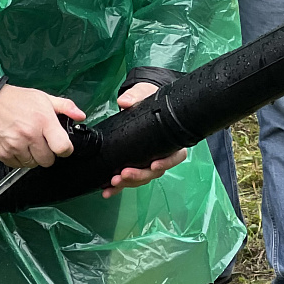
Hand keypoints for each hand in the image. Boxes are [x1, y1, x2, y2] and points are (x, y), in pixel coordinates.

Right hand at [0, 83, 84, 167]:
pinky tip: (16, 146)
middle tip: (41, 142)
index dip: (65, 149)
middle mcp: (30, 135)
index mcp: (43, 120)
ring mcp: (15, 146)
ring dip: (32, 157)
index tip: (61, 146)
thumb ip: (65, 107)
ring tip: (27, 142)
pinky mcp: (3, 154)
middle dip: (47, 153)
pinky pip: (17, 166)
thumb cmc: (15, 99)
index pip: (63, 148)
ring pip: (32, 165)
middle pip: (48, 160)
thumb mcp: (43, 97)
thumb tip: (81, 116)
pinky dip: (19, 159)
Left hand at [103, 81, 185, 196]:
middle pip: (155, 171)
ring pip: (142, 178)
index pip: (176, 155)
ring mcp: (146, 161)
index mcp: (169, 138)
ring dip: (128, 183)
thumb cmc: (147, 98)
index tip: (153, 164)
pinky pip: (128, 178)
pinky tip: (107, 191)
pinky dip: (118, 187)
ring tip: (113, 182)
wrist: (137, 102)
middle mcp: (161, 153)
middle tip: (124, 174)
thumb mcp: (143, 93)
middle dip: (139, 175)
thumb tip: (125, 101)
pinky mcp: (133, 164)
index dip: (167, 162)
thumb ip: (135, 96)